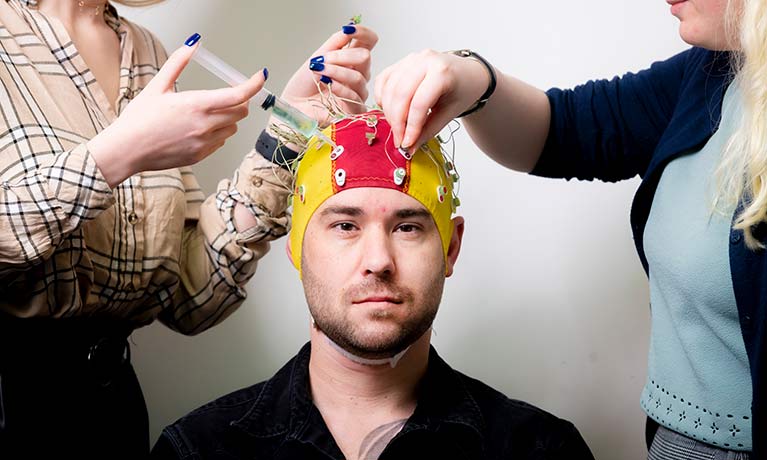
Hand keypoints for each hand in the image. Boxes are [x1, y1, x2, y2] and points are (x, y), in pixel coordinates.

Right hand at [89, 41, 266, 186]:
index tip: (260, 77)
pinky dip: (217, 133)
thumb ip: (177, 63)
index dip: (254, 84)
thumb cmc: (138, 119)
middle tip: (228, 96)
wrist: (127, 150)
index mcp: (197, 105)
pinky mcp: (201, 155)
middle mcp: (205, 125)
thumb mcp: (157, 86)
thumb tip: (192, 45)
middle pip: (241, 112)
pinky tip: (198, 129)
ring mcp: (204, 143)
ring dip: (228, 118)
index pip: (238, 95)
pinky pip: (221, 142)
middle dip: (239, 101)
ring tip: (207, 114)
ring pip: (233, 128)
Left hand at [278, 24, 377, 128]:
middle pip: (365, 57)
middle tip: (323, 60)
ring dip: (336, 72)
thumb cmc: (304, 84)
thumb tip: (348, 29)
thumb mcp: (318, 57)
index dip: (363, 33)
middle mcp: (358, 75)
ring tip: (319, 72)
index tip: (349, 30)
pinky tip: (327, 85)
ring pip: (359, 77)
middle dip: (342, 56)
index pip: (369, 42)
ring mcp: (358, 93)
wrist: (294, 105)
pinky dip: (339, 88)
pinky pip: (354, 97)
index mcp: (351, 60)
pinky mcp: (354, 110)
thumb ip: (335, 43)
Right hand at [374, 49, 489, 149]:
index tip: (407, 143)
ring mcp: (411, 59)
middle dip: (397, 122)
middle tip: (400, 140)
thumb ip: (429, 130)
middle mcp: (424, 60)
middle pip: (400, 95)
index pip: (419, 103)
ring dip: (388, 113)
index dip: (410, 126)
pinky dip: (383, 98)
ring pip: (389, 89)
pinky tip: (390, 110)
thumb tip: (410, 147)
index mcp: (442, 72)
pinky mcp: (401, 62)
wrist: (468, 74)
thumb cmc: (462, 90)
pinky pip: (383, 80)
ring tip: (397, 127)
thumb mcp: (450, 113)